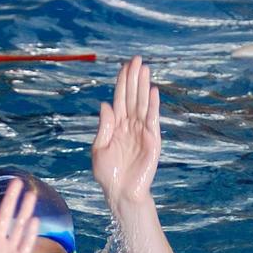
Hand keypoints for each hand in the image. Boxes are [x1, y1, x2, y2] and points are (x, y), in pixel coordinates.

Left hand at [91, 56, 161, 209]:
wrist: (120, 193)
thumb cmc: (108, 174)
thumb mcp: (100, 148)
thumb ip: (104, 127)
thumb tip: (105, 104)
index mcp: (116, 126)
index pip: (120, 99)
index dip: (122, 83)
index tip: (124, 66)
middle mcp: (130, 125)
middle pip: (132, 96)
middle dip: (134, 78)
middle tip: (137, 59)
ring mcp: (142, 131)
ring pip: (142, 103)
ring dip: (143, 86)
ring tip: (145, 69)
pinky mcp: (152, 140)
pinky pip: (152, 119)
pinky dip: (153, 105)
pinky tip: (153, 91)